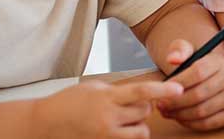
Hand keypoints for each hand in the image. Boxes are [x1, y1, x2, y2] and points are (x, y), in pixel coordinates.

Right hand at [35, 79, 182, 138]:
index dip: (163, 91)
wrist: (45, 124)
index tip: (179, 89)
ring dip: (138, 124)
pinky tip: (120, 129)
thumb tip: (140, 94)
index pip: (141, 92)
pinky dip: (130, 136)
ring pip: (141, 130)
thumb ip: (117, 91)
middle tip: (127, 105)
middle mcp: (108, 118)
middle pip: (144, 111)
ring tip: (123, 119)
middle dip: (142, 107)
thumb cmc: (68, 102)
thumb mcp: (94, 89)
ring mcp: (106, 135)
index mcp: (106, 97)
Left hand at [157, 39, 223, 130]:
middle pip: (199, 94)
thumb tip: (174, 59)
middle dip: (175, 102)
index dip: (178, 83)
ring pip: (202, 111)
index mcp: (218, 62)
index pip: (198, 73)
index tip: (162, 89)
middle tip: (160, 104)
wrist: (208, 75)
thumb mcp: (185, 50)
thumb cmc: (193, 64)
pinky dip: (189, 123)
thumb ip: (178, 49)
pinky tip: (179, 117)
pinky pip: (207, 123)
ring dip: (180, 114)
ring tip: (167, 111)